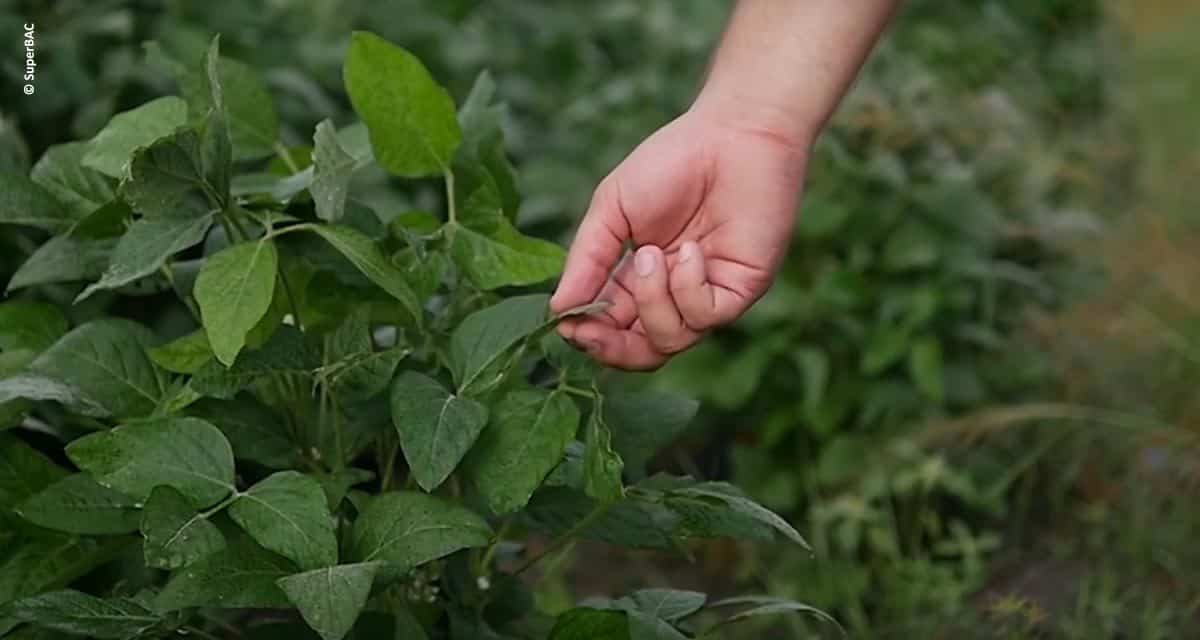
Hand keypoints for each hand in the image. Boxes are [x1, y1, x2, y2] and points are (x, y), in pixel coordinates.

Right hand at [549, 106, 808, 369]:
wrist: (733, 134)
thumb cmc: (671, 163)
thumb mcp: (613, 209)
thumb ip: (586, 260)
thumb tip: (558, 309)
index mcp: (637, 280)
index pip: (610, 329)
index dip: (588, 336)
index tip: (567, 323)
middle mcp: (672, 296)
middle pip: (641, 353)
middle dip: (611, 348)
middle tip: (590, 329)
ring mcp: (707, 296)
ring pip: (669, 340)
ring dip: (651, 301)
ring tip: (651, 254)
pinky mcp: (740, 290)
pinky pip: (705, 316)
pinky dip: (687, 287)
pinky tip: (689, 250)